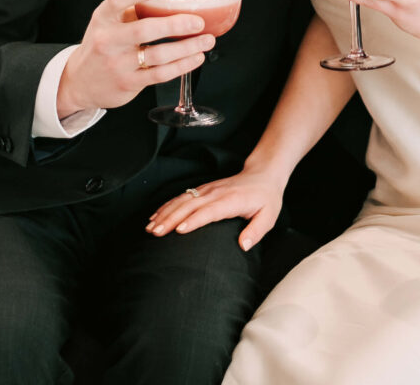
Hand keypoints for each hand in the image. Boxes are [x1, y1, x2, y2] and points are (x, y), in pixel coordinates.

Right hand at [57, 0, 214, 116]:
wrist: (80, 82)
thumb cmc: (102, 45)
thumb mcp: (108, 22)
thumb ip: (133, 9)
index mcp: (104, 18)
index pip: (119, 0)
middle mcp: (108, 40)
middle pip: (144, 30)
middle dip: (176, 25)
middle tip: (198, 22)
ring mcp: (118, 63)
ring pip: (159, 55)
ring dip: (188, 48)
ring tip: (207, 41)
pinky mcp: (129, 82)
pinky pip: (161, 74)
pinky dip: (182, 66)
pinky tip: (195, 58)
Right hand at [146, 166, 285, 251]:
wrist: (263, 174)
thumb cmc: (266, 198)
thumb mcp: (269, 216)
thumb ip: (256, 231)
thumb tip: (243, 245)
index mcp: (231, 200)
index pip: (209, 210)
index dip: (194, 220)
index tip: (179, 230)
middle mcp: (216, 193)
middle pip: (189, 205)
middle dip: (170, 218)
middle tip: (155, 233)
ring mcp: (207, 189)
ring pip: (182, 200)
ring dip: (164, 212)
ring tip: (150, 227)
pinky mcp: (203, 190)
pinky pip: (182, 197)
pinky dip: (167, 205)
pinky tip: (156, 215)